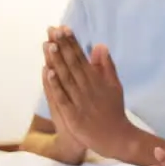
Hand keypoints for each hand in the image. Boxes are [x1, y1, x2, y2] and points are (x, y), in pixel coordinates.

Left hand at [43, 27, 130, 155]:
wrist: (116, 137)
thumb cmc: (113, 110)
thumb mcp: (114, 85)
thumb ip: (106, 66)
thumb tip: (99, 45)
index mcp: (97, 80)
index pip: (82, 57)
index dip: (72, 43)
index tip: (63, 28)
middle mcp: (88, 87)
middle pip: (72, 64)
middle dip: (62, 46)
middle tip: (52, 30)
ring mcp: (80, 101)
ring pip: (66, 77)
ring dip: (57, 61)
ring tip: (49, 45)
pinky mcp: (73, 114)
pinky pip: (63, 97)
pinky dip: (56, 85)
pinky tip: (48, 73)